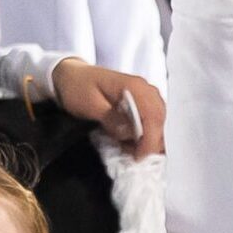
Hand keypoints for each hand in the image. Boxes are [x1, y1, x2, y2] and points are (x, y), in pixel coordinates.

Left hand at [50, 58, 165, 158]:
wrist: (71, 75)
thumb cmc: (77, 88)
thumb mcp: (89, 105)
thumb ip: (110, 118)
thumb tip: (129, 132)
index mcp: (133, 86)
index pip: (153, 115)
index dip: (150, 139)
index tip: (139, 156)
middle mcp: (144, 88)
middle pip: (160, 118)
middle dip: (153, 141)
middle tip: (136, 157)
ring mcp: (144, 93)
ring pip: (159, 119)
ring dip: (150, 137)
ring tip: (133, 150)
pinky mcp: (141, 101)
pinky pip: (152, 118)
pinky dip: (147, 132)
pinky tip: (134, 141)